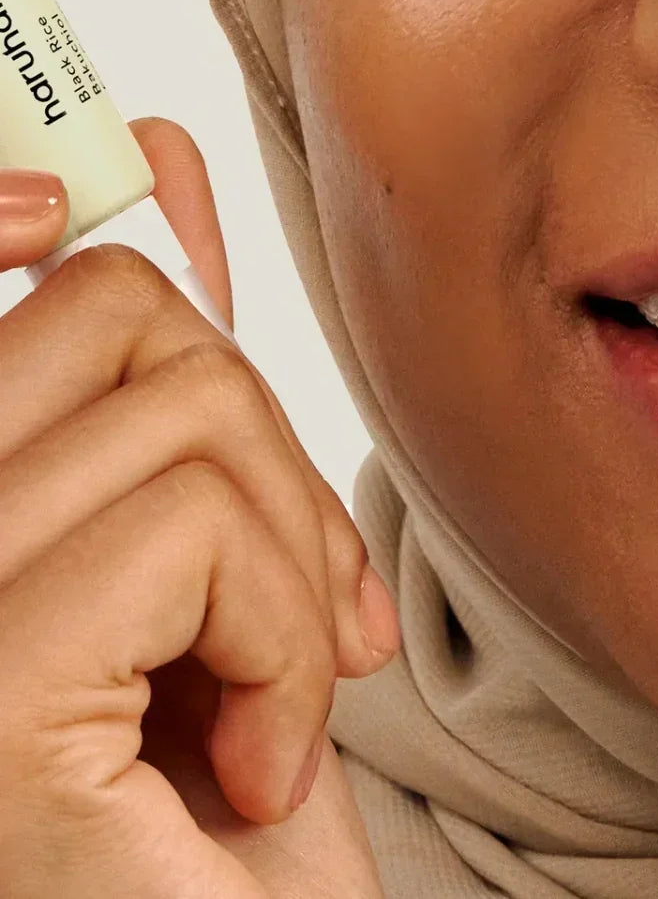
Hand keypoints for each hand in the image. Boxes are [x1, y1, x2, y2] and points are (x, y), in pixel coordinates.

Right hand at [0, 118, 395, 898]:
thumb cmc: (223, 808)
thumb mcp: (207, 562)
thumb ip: (165, 389)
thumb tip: (160, 177)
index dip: (39, 197)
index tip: (125, 172)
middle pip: (112, 312)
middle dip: (261, 440)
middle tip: (294, 598)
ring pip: (183, 409)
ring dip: (292, 563)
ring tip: (274, 701)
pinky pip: (195, 526)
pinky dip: (285, 637)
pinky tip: (255, 761)